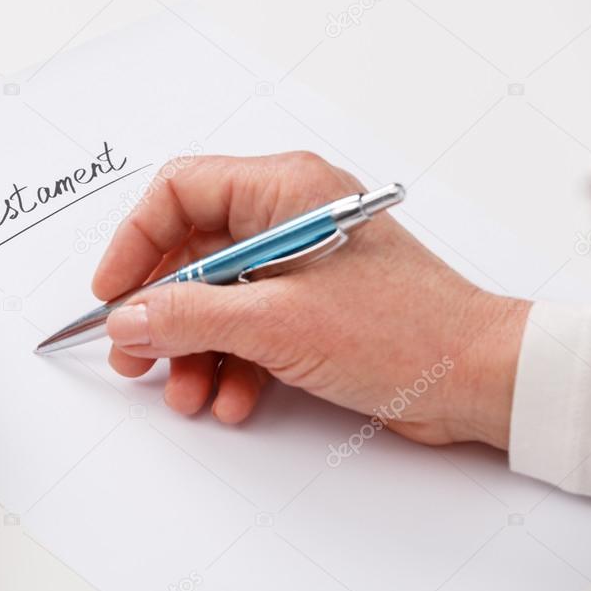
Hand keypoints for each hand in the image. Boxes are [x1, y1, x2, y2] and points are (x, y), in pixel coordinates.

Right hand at [93, 152, 527, 447]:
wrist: (479, 380)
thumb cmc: (404, 330)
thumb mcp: (277, 323)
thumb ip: (189, 317)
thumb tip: (126, 319)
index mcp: (282, 191)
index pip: (179, 193)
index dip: (135, 241)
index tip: (112, 292)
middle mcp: (285, 219)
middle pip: (190, 253)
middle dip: (158, 311)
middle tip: (132, 355)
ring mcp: (296, 266)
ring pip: (213, 298)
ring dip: (191, 349)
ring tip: (185, 393)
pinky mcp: (306, 308)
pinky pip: (245, 327)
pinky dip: (230, 364)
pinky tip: (232, 398)